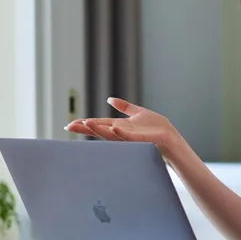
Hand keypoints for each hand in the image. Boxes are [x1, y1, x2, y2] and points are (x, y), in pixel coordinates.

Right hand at [66, 98, 183, 157]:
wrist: (170, 138)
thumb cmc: (156, 128)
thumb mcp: (138, 112)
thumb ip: (124, 107)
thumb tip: (109, 99)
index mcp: (119, 126)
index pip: (99, 124)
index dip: (85, 124)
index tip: (70, 124)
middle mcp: (121, 133)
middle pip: (99, 130)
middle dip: (85, 128)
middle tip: (69, 126)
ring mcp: (129, 138)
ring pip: (110, 134)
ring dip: (98, 130)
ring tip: (85, 124)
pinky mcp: (140, 140)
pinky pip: (128, 137)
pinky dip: (120, 133)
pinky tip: (112, 128)